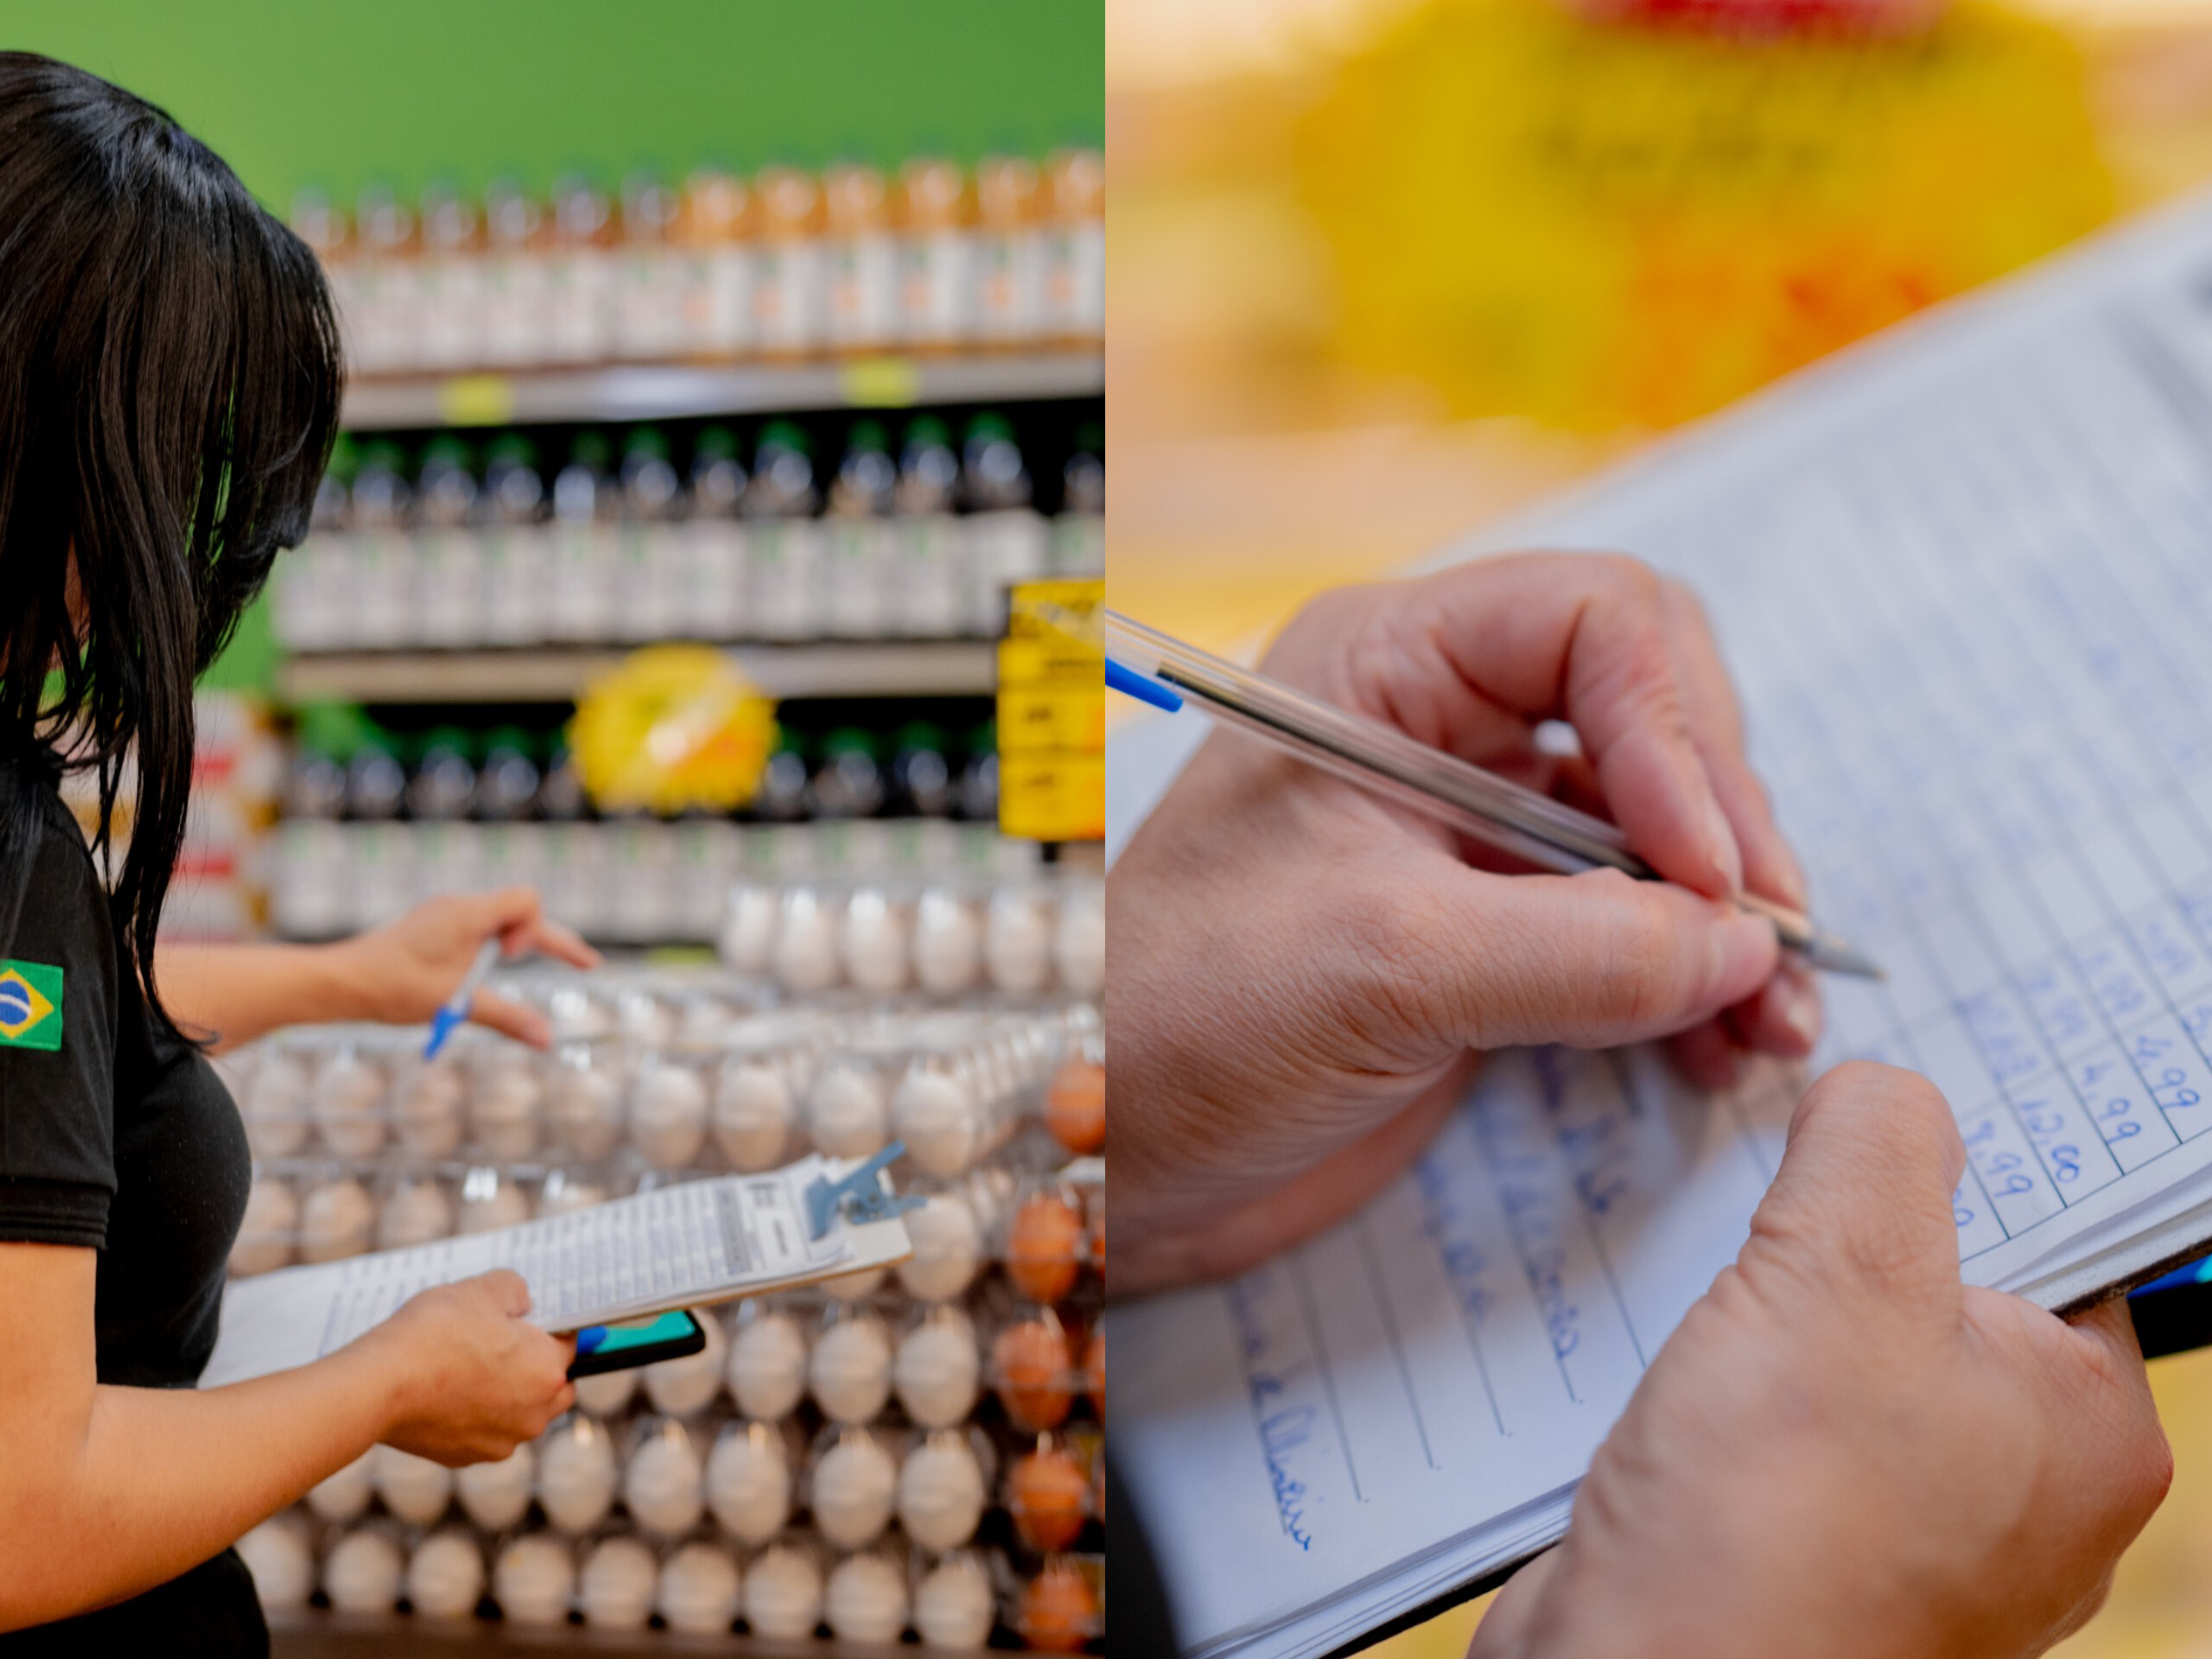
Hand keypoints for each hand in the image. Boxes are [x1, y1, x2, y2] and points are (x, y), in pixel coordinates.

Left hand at [325, 888, 599, 1046]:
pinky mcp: (430, 925)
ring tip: (511, 968)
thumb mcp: (456, 1004)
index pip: (527, 900)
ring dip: (514, 943)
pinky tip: (480, 971)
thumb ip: (507, 1017)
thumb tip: (547, 1039)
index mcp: (467, 914)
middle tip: (586, 965)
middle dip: (550, 940)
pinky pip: (476, 927)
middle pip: (521, 910)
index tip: (513, 960)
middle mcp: (457, 906)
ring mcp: (443, 914)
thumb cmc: (392, 988)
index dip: (538, 931)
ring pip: (499, 919)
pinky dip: (492, 946)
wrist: (337, 982)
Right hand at [352, 1271, 576, 1465]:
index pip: (569, 1346)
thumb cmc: (434, 1334)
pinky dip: (472, 1416)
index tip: (525, 1322)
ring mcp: (500, 1442)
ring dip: (504, 1394)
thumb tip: (523, 1304)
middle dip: (535, 1367)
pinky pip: (483, 1432)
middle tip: (499, 1344)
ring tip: (465, 1367)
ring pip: (518, 1413)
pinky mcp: (466, 1458)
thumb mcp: (484, 1289)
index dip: (547, 1330)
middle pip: (552, 1386)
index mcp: (548, 1372)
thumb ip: (517, 1291)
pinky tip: (445, 1394)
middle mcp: (534, 1415)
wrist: (378, 1385)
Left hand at [1108, 553, 1817, 1293]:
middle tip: (1770, 942)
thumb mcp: (1383, 969)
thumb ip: (1582, 951)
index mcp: (1383, 666)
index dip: (1676, 731)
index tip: (1708, 869)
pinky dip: (1694, 981)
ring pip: (1658, 834)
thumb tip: (1746, 948)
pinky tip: (1723, 1049)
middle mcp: (1438, 727)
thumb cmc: (1182, 1025)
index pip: (1596, 621)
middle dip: (1725, 826)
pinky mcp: (1493, 938)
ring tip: (1776, 1022)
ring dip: (1731, 920)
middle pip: (1653, 717)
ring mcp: (1472, 837)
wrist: (1106, 1157)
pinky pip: (1634, 930)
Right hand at [1470, 1063, 2171, 1658]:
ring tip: (1713, 1289)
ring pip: (1836, 1348)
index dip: (1957, 1157)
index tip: (1872, 1114)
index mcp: (2092, 1430)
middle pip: (1932, 1283)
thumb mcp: (1845, 1265)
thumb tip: (1881, 1095)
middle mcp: (2020, 1492)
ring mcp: (1907, 1533)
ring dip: (1762, 1304)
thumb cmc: (1780, 1522)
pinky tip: (1672, 1363)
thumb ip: (1878, 1140)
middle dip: (1836, 1234)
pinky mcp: (1798, 1549)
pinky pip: (1768, 1417)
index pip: (2057, 1234)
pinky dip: (1718, 1375)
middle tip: (1775, 1201)